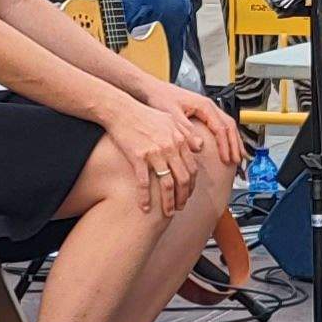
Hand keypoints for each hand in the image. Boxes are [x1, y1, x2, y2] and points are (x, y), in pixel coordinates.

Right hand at [106, 96, 217, 214]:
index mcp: (179, 140)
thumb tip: (200, 146)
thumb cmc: (143, 114)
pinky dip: (145, 197)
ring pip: (167, 184)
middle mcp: (170, 147)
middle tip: (180, 207)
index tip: (187, 194)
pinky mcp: (138, 157)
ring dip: (168, 202)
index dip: (191, 185)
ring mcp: (155, 153)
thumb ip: (187, 133)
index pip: (192, 169)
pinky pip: (144, 182)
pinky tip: (144, 207)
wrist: (121, 110)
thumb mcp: (170, 119)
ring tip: (167, 212)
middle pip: (182, 179)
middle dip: (183, 197)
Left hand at [158, 83, 249, 173]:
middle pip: (229, 126)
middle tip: (238, 160)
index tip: (226, 159)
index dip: (225, 145)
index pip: (221, 128)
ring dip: (233, 141)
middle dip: (235, 144)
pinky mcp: (202, 114)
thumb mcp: (172, 115)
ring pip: (227, 126)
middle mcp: (208, 107)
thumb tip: (198, 146)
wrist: (151, 89)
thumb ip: (185, 130)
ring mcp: (206, 110)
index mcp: (204, 105)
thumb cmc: (160, 97)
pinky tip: (226, 147)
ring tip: (237, 156)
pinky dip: (226, 138)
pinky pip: (220, 126)